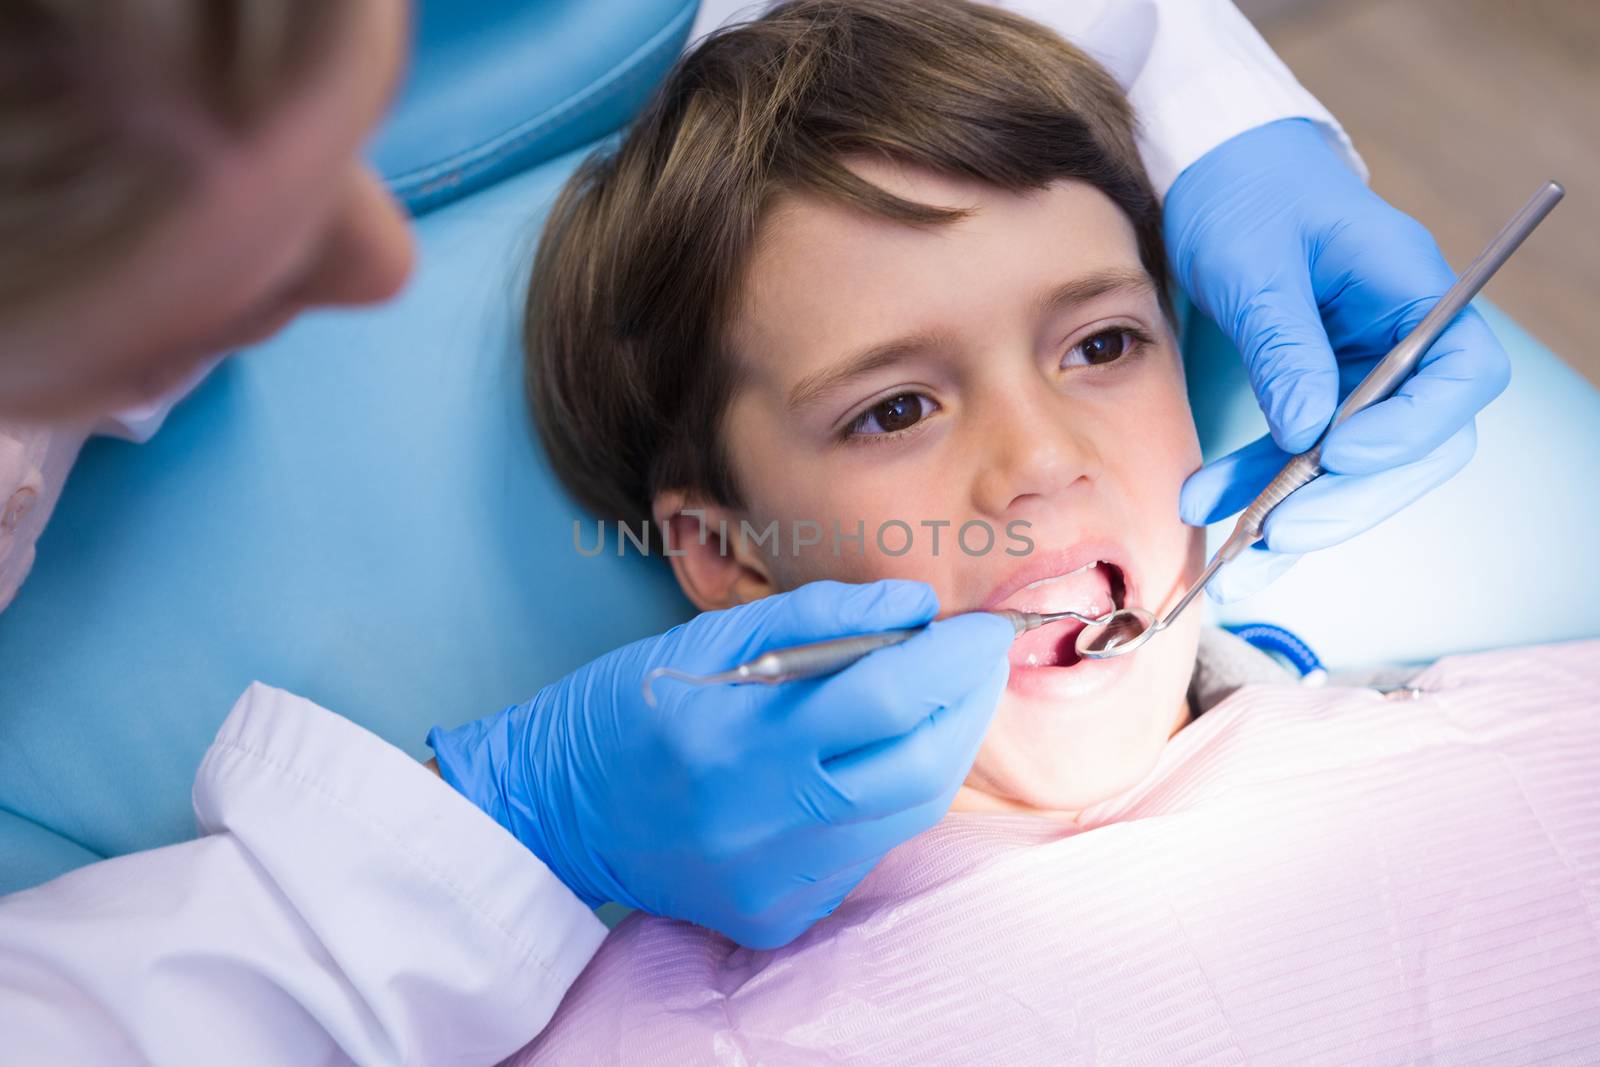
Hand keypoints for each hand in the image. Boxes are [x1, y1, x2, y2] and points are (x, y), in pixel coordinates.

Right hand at [428, 579, 1010, 947]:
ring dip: (941, 750)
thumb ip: (818, 616)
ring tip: (940, 699)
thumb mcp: (708, 638)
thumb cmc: (632, 705)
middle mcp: (755, 822)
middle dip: (968, 705)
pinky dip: (888, 798)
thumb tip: (915, 607)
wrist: (556, 808)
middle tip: (979, 660)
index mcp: (733, 737)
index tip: (983, 625)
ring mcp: (769, 881)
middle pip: (918, 769)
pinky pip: (866, 853)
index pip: (885, 696)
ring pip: (905, 816)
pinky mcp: (774, 916)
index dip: (952, 656)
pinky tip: (873, 760)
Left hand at [1165, 119, 1509, 601]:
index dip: (1412, 430)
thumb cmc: (1244, 191)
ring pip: (1352, 465)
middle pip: (1413, 444)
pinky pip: (1301, 454)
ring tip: (1229, 553)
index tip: (1338, 455)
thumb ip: (1284, 345)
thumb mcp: (1252, 262)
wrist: (1216, 169)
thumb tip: (1308, 432)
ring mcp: (1363, 369)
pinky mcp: (1319, 389)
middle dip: (1344, 499)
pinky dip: (1258, 487)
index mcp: (1411, 288)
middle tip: (1273, 535)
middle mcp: (1400, 337)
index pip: (1462, 376)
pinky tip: (1209, 508)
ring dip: (1291, 510)